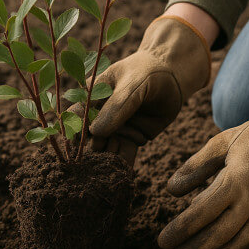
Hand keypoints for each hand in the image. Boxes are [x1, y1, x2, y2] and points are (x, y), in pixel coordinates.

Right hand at [88, 15, 211, 162]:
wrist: (174, 77)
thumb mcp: (133, 85)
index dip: (74, 132)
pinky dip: (123, 164)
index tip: (76, 147)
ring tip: (107, 170)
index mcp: (92, 95)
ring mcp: (116, 127)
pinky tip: (121, 176)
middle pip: (90, 137)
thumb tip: (95, 132)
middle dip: (91, 150)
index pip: (77, 116)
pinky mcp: (132, 137)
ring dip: (106, 160)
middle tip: (94, 163)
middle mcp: (100, 114)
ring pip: (107, 148)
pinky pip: (125, 153)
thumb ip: (117, 107)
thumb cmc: (149, 72)